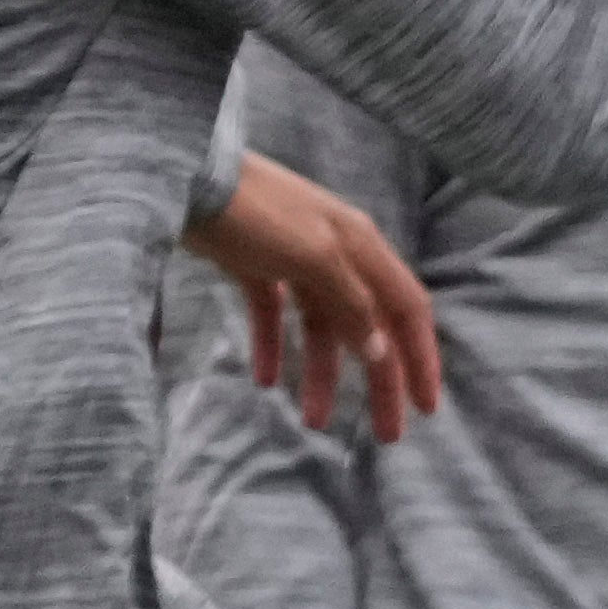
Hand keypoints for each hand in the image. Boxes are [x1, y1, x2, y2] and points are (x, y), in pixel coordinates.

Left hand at [186, 153, 440, 438]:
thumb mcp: (312, 256)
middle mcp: (338, 254)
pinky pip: (275, 314)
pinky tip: (264, 379)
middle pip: (369, 326)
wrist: (182, 174)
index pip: (408, 311)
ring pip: (321, 327)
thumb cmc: (256, 211)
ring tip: (310, 421)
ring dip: (322, 374)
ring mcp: (296, 258)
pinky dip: (274, 346)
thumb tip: (381, 351)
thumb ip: (350, 302)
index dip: (421, 358)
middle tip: (383, 434)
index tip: (426, 409)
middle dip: (378, 382)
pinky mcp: (255, 263)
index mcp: (362, 248)